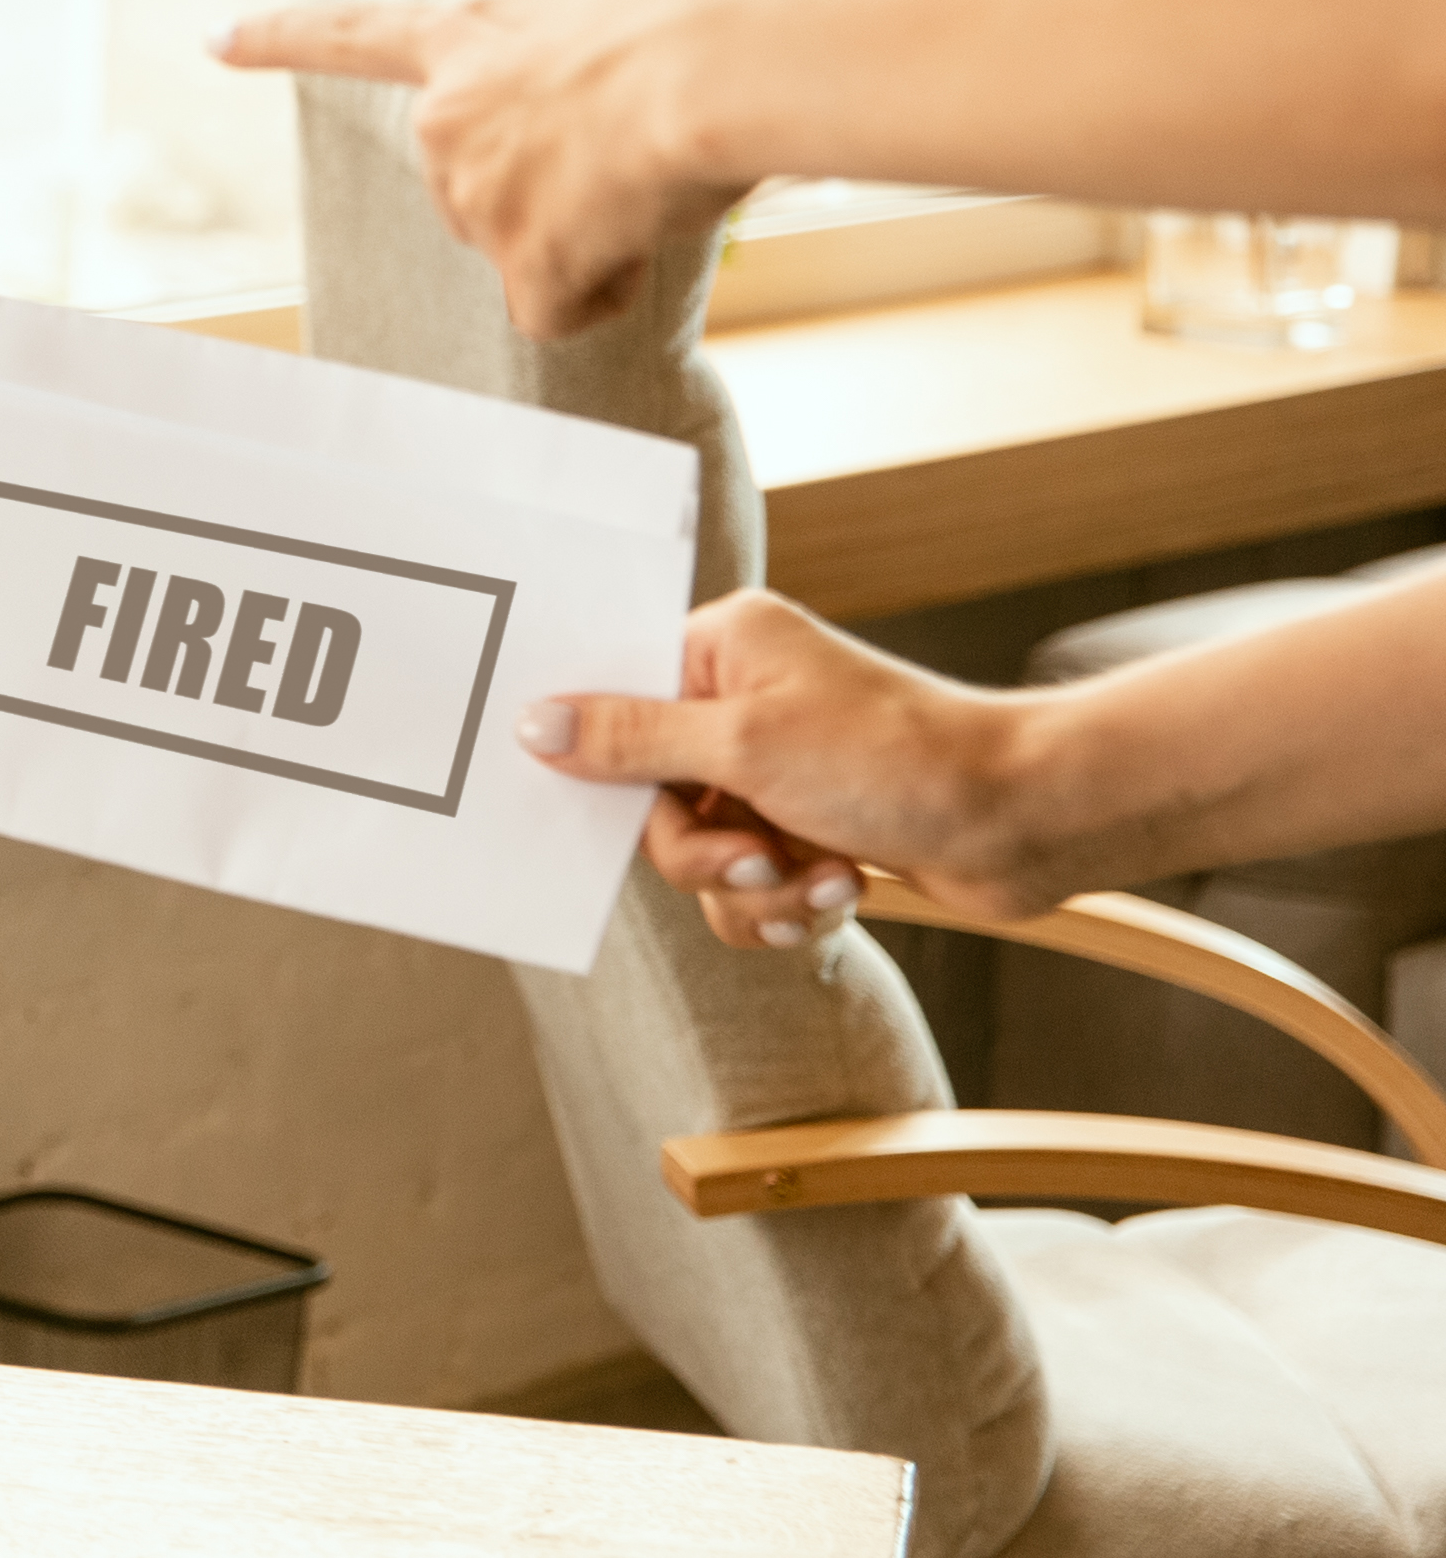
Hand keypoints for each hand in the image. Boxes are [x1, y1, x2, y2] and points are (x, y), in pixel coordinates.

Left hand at [214, 0, 745, 337]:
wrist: (707, 61)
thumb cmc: (703, 23)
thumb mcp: (617, 24)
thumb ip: (574, 85)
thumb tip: (616, 154)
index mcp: (469, 34)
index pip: (350, 36)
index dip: (281, 40)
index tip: (214, 38)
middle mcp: (445, 118)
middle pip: (479, 196)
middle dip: (546, 196)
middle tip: (630, 155)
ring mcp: (471, 193)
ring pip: (534, 252)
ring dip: (592, 236)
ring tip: (650, 177)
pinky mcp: (516, 258)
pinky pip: (557, 311)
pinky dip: (600, 294)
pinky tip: (638, 240)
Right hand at [512, 589, 1067, 941]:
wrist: (1024, 824)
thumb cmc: (899, 760)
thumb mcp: (745, 746)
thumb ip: (630, 739)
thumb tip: (534, 724)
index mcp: (723, 650)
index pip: (615, 701)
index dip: (606, 762)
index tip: (608, 801)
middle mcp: (744, 704)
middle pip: (652, 801)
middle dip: (703, 850)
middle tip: (754, 857)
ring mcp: (777, 774)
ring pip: (701, 859)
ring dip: (754, 889)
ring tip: (817, 880)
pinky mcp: (808, 832)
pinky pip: (749, 891)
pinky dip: (788, 907)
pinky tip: (842, 893)